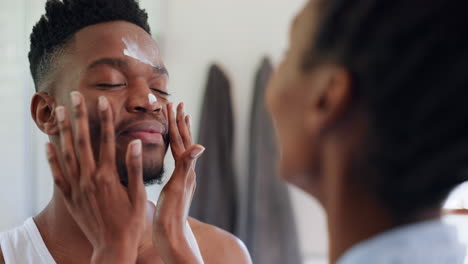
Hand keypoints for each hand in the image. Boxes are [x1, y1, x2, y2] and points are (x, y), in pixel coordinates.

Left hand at [46, 92, 146, 263]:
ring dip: (63, 131)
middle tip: (73, 96)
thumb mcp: (139, 195)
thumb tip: (135, 142)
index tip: (103, 101)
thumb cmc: (130, 221)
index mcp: (108, 176)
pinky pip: (57, 174)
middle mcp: (89, 178)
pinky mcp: (70, 197)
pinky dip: (52, 158)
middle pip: (82, 141)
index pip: (106, 140)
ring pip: (67, 154)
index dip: (105, 118)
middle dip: (78, 116)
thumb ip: (134, 167)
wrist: (112, 246)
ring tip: (59, 112)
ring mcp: (77, 187)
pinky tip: (48, 144)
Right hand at [153, 102, 205, 263]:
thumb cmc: (172, 214)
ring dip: (180, 134)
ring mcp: (183, 178)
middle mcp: (187, 171)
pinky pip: (176, 161)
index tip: (172, 104)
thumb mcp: (178, 187)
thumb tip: (201, 145)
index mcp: (185, 169)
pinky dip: (174, 150)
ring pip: (181, 150)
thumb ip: (187, 165)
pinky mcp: (177, 185)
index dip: (175, 122)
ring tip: (180, 121)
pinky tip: (174, 151)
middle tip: (178, 104)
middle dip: (179, 122)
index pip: (180, 140)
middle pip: (184, 141)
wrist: (171, 236)